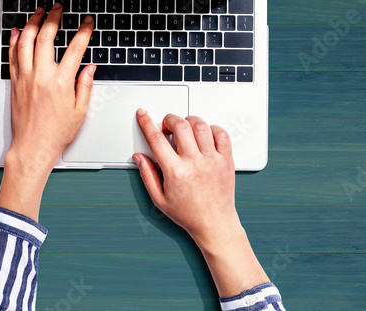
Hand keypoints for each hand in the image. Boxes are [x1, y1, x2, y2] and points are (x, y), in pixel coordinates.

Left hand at [7, 3, 95, 169]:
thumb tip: (89, 68)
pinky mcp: (15, 82)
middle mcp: (41, 76)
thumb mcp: (80, 111)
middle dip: (53, 18)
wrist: (33, 147)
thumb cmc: (55, 133)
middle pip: (46, 37)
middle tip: (58, 9)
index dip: (83, 32)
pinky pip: (12, 55)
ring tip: (39, 12)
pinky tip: (19, 31)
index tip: (87, 23)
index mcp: (61, 82)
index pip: (75, 48)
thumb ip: (85, 85)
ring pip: (26, 42)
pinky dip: (15, 40)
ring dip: (33, 23)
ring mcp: (25, 78)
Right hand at [134, 109, 269, 297]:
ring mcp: (212, 160)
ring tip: (186, 131)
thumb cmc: (189, 214)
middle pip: (180, 125)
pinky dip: (212, 129)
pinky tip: (205, 136)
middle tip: (167, 127)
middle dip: (169, 120)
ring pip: (200, 125)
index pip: (156, 139)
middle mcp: (195, 163)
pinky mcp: (226, 160)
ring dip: (189, 122)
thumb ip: (148, 175)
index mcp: (176, 172)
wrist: (214, 223)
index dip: (147, 123)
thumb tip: (140, 157)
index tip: (143, 115)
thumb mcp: (159, 199)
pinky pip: (221, 134)